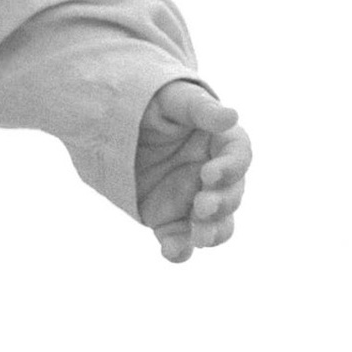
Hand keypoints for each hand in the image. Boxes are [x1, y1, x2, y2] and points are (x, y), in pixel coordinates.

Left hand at [133, 79, 250, 261]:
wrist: (113, 121)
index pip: (238, 156)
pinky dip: (179, 249)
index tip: (210, 172)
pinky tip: (172, 252)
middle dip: (221, 203)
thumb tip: (231, 116)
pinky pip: (179, 239)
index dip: (230, 167)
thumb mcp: (172, 99)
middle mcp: (213, 175)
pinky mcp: (169, 218)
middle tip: (203, 206)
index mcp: (221, 142)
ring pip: (215, 223)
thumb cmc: (151, 103)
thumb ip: (200, 109)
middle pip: (231, 195)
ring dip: (213, 233)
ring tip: (201, 238)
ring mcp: (193, 199)